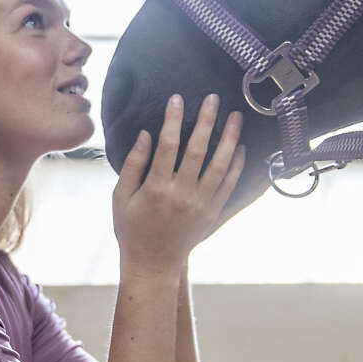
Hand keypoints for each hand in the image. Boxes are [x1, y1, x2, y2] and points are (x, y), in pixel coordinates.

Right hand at [112, 93, 244, 275]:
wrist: (153, 262)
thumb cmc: (132, 229)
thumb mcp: (121, 197)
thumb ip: (133, 165)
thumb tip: (145, 135)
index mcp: (156, 188)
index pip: (167, 145)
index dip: (172, 119)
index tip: (177, 99)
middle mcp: (182, 195)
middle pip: (198, 150)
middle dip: (206, 121)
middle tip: (213, 99)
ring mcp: (200, 204)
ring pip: (220, 166)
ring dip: (230, 139)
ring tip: (237, 117)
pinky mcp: (212, 212)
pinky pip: (229, 185)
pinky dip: (237, 165)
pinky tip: (241, 147)